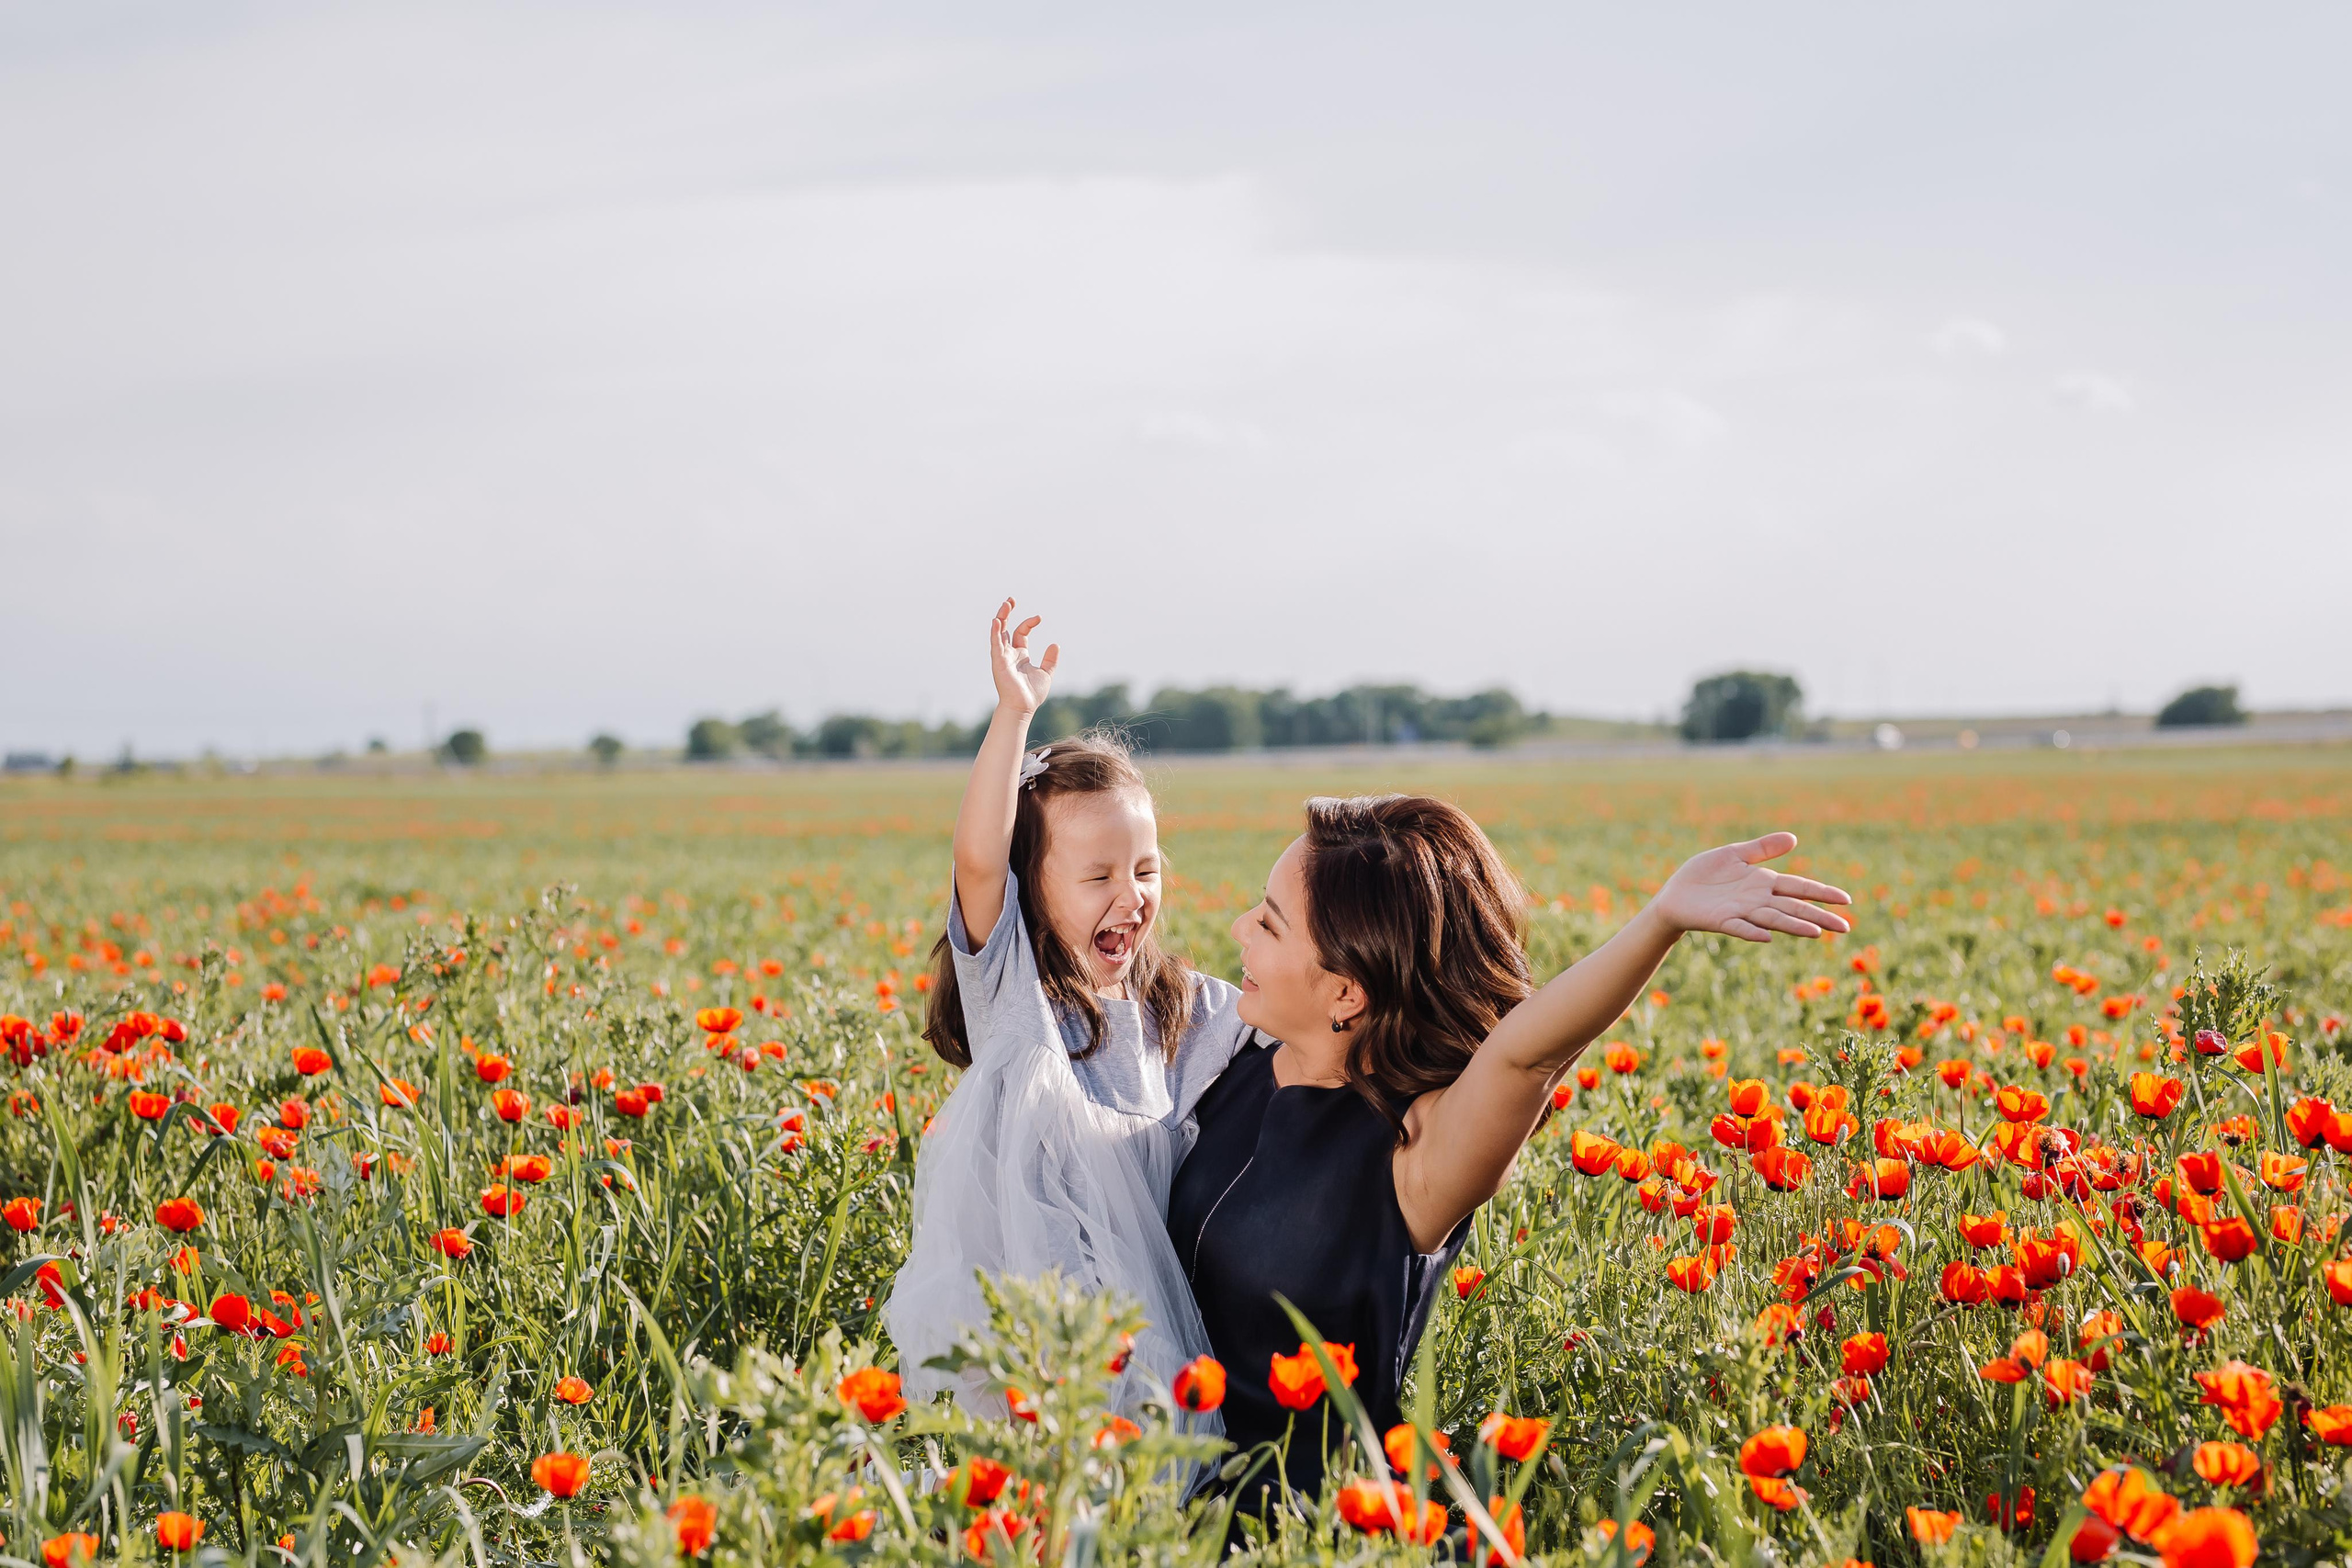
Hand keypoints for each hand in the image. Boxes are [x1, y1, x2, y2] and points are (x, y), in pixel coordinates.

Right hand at [988, 598, 1057, 715]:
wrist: (1023, 707)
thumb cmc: (1031, 693)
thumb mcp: (1046, 673)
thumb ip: (1050, 659)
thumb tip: (1055, 644)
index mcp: (1020, 654)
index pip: (1021, 632)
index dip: (1029, 623)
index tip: (1039, 618)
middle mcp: (1009, 653)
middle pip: (1006, 628)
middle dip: (1007, 613)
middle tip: (1011, 600)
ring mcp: (1002, 657)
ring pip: (998, 633)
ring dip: (1001, 618)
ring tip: (1006, 604)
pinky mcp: (998, 662)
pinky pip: (995, 645)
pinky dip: (996, 633)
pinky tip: (997, 621)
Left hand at [1650, 832, 1852, 942]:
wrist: (1674, 893)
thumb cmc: (1704, 875)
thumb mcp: (1734, 854)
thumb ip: (1763, 849)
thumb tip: (1794, 839)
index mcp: (1764, 883)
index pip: (1800, 888)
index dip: (1822, 893)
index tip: (1847, 900)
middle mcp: (1757, 900)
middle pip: (1794, 908)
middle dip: (1819, 917)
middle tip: (1845, 927)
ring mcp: (1741, 912)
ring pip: (1773, 920)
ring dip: (1793, 926)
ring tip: (1815, 932)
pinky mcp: (1721, 921)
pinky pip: (1739, 928)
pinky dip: (1752, 932)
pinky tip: (1766, 937)